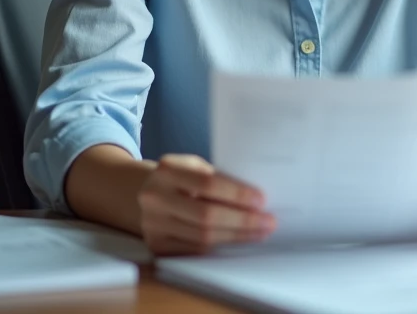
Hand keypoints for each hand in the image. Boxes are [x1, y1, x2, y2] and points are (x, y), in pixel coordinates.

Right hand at [136, 154, 274, 254]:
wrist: (148, 193)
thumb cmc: (183, 178)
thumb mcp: (196, 167)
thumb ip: (220, 179)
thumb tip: (257, 201)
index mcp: (167, 169)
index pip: (208, 183)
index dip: (237, 194)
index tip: (262, 200)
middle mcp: (155, 197)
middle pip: (206, 215)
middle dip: (242, 220)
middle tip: (268, 222)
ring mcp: (152, 224)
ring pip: (203, 236)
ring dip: (237, 236)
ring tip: (260, 232)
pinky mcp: (156, 245)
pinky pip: (195, 249)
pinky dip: (220, 245)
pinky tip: (238, 240)